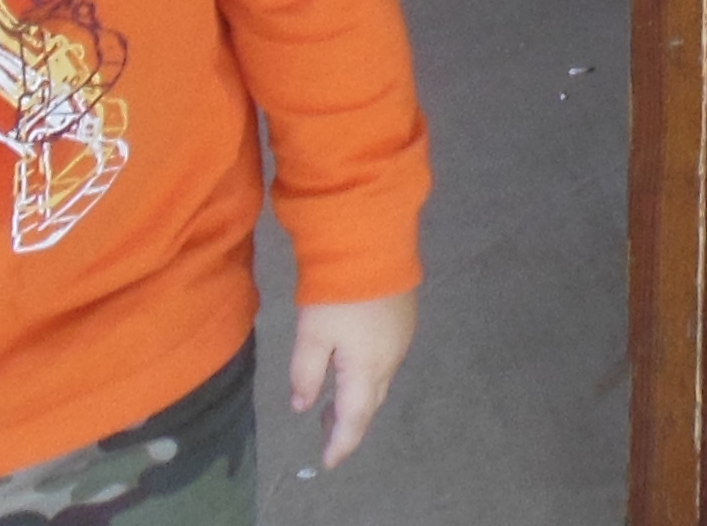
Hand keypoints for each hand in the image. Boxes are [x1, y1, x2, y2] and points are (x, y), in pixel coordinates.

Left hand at [291, 287, 417, 470]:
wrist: (374, 244)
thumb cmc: (338, 293)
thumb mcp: (312, 334)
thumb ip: (305, 373)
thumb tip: (303, 406)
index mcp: (365, 371)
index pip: (353, 420)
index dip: (340, 444)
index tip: (326, 462)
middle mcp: (389, 362)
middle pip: (369, 404)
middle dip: (347, 423)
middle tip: (323, 432)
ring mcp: (400, 340)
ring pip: (379, 383)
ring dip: (356, 398)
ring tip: (332, 404)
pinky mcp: (403, 320)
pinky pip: (386, 362)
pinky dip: (366, 375)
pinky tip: (352, 367)